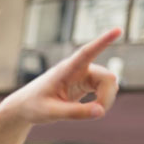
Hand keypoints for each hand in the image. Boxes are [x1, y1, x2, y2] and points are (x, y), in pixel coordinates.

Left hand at [2, 27, 120, 123]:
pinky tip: (92, 109)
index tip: (118, 30)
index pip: (87, 53)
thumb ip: (75, 113)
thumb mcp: (51, 112)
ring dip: (105, 100)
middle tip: (97, 113)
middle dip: (107, 96)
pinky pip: (105, 89)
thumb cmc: (33, 106)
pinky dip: (103, 100)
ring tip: (88, 113)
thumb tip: (101, 111)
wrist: (25, 106)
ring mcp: (84, 75)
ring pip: (109, 84)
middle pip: (108, 78)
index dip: (103, 42)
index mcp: (66, 70)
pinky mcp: (86, 83)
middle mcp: (78, 68)